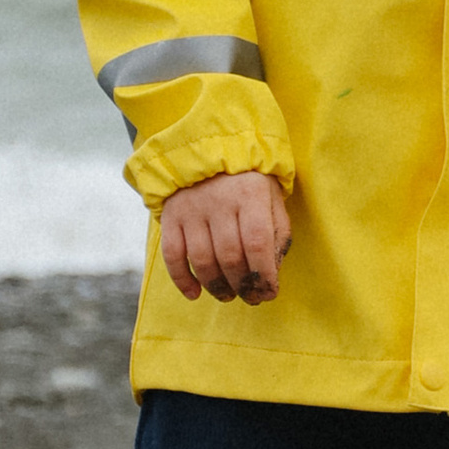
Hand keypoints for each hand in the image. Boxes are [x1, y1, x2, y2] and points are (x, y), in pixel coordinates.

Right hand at [158, 170, 291, 306]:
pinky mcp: (171, 217)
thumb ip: (277, 234)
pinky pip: (172, 255)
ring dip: (216, 286)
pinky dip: (182, 279)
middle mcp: (219, 201)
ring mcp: (192, 209)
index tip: (269, 293)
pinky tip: (195, 294)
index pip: (258, 243)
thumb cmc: (248, 182)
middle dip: (243, 285)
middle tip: (251, 298)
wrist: (207, 151)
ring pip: (202, 259)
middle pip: (230, 256)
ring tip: (229, 295)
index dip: (264, 274)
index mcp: (251, 194)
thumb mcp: (272, 199)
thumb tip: (271, 274)